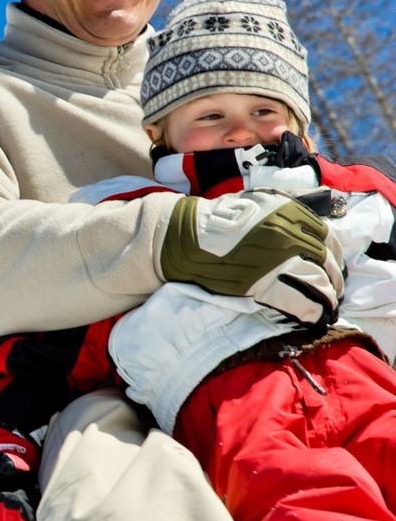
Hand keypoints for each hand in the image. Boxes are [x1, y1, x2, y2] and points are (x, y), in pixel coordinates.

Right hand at [160, 190, 343, 325]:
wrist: (187, 237)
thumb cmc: (218, 220)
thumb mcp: (256, 202)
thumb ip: (284, 209)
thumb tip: (311, 215)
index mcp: (288, 212)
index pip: (326, 236)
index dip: (332, 254)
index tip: (331, 265)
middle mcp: (288, 234)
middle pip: (325, 261)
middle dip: (334, 279)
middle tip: (333, 290)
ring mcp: (277, 260)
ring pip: (318, 283)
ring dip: (327, 298)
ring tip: (327, 307)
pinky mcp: (264, 284)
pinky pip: (299, 301)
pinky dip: (311, 311)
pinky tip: (314, 317)